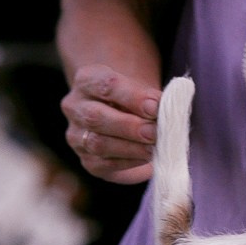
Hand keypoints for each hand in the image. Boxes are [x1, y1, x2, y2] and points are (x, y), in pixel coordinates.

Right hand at [60, 64, 160, 183]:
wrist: (125, 118)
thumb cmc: (136, 101)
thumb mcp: (142, 91)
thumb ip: (152, 99)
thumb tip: (170, 112)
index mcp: (88, 80)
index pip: (106, 85)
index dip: (133, 97)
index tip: (156, 107)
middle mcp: (75, 106)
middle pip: (96, 117)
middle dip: (129, 127)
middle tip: (155, 132)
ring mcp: (77, 135)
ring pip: (98, 143)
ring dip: (130, 148)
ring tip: (154, 148)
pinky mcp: (87, 160)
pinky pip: (104, 164)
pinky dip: (129, 162)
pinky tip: (146, 158)